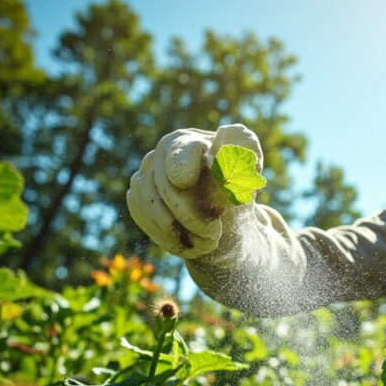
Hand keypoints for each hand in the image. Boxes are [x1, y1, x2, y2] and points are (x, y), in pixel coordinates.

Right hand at [127, 124, 262, 257]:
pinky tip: (189, 244)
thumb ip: (245, 154)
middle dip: (189, 213)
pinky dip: (166, 235)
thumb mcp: (248, 173)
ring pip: (149, 201)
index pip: (181, 149)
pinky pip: (142, 215)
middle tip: (215, 233)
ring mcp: (146, 173)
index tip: (184, 180)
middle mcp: (162, 152)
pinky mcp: (137, 196)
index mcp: (191, 141)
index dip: (181, 163)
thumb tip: (227, 145)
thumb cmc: (236, 191)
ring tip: (208, 241)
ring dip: (179, 229)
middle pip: (163, 182)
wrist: (221, 217)